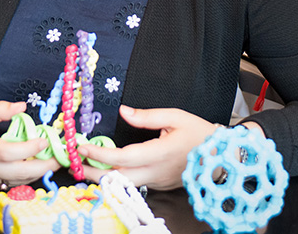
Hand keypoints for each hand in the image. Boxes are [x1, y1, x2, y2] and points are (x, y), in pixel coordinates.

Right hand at [0, 101, 59, 186]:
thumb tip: (21, 107)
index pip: (5, 152)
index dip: (27, 148)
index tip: (43, 140)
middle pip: (14, 172)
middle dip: (40, 167)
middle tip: (57, 159)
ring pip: (15, 180)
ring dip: (36, 173)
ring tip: (52, 162)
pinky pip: (10, 182)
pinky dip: (25, 176)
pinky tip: (36, 166)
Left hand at [77, 105, 238, 189]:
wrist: (222, 156)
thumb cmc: (200, 133)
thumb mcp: (175, 116)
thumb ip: (147, 116)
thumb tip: (123, 111)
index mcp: (159, 153)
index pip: (122, 158)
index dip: (100, 154)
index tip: (83, 147)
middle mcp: (156, 172)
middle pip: (117, 180)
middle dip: (93, 173)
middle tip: (75, 164)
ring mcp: (157, 182)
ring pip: (124, 184)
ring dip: (104, 176)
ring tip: (85, 165)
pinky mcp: (159, 185)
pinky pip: (134, 183)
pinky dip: (118, 177)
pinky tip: (108, 168)